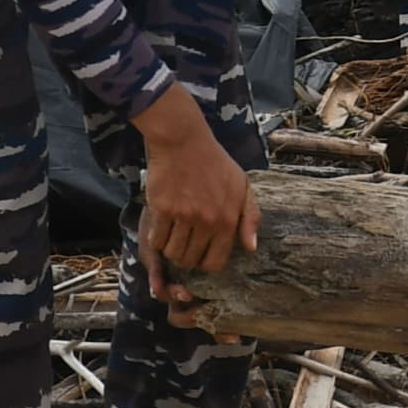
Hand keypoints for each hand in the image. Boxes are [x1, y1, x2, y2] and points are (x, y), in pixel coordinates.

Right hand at [134, 88, 259, 325]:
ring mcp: (184, 216)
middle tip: (186, 246)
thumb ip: (250, 217)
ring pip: (173, 254)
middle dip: (188, 259)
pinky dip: (157, 240)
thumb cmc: (216, 165)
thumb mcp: (243, 187)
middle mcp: (207, 221)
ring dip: (172, 251)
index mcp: (229, 218)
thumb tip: (251, 248)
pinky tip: (162, 227)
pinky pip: (156, 241)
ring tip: (175, 236)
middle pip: (191, 261)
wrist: (184, 143)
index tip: (203, 256)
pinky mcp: (162, 210)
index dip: (207, 264)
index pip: (216, 261)